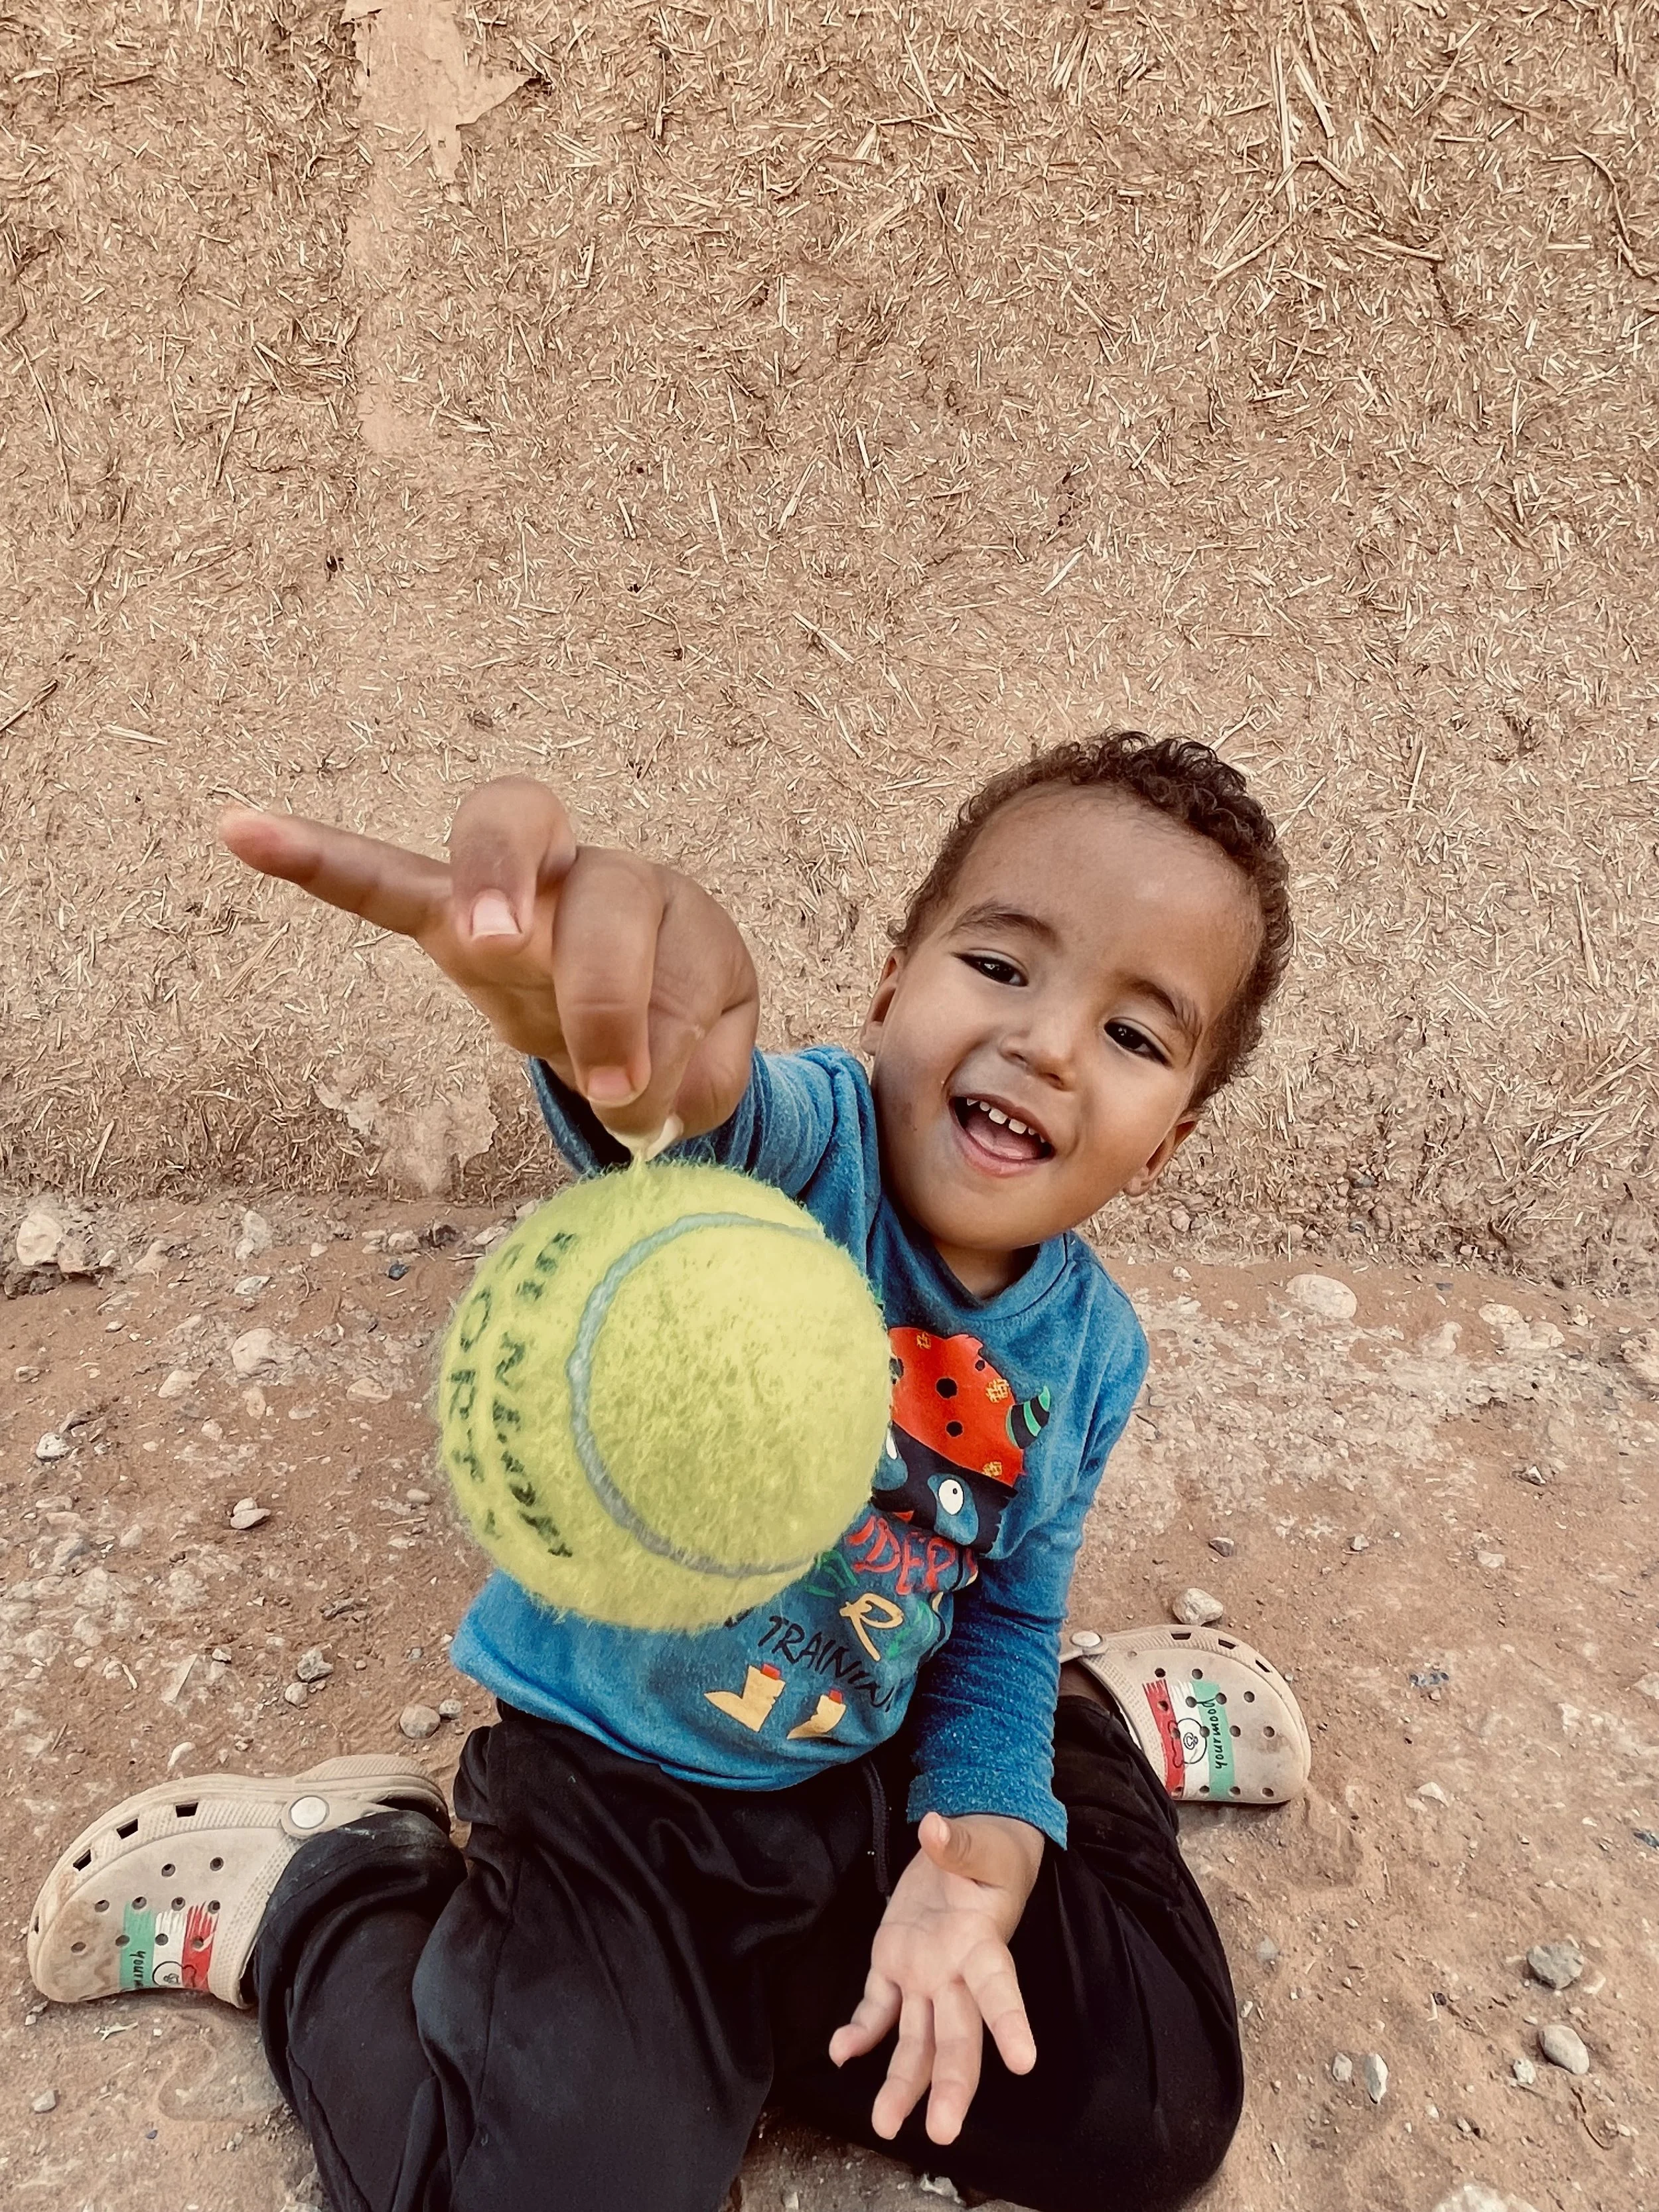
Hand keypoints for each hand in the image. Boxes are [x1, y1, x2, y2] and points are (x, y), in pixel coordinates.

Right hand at [218, 777, 758, 1146]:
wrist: (647, 998)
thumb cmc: (679, 1019)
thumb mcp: (711, 1055)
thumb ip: (689, 1070)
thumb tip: (631, 1092)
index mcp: (668, 913)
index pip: (666, 941)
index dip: (644, 1007)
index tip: (628, 1092)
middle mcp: (593, 881)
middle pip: (595, 886)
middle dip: (596, 971)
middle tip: (598, 1061)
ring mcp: (514, 890)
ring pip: (501, 844)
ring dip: (487, 883)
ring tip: (476, 939)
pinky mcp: (441, 915)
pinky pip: (380, 878)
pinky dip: (316, 859)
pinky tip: (242, 832)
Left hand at [830, 1811, 1042, 2145]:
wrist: (972, 1846)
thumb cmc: (988, 1851)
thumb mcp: (979, 1842)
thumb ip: (956, 1843)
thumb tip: (936, 1827)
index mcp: (984, 1944)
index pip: (1000, 1988)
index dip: (1011, 2023)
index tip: (1024, 2061)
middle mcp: (956, 1974)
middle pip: (957, 2036)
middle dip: (951, 2084)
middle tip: (943, 2130)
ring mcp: (924, 1977)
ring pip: (916, 2040)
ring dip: (902, 2082)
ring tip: (885, 2123)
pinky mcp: (894, 1967)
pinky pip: (878, 2009)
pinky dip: (859, 2032)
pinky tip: (841, 2053)